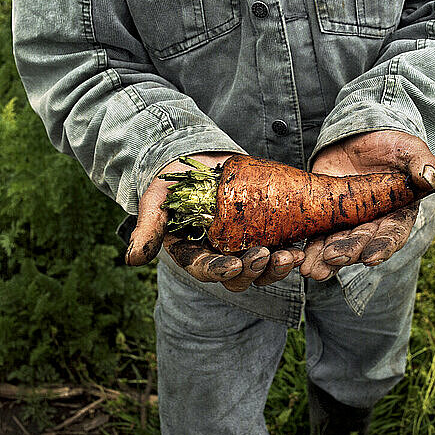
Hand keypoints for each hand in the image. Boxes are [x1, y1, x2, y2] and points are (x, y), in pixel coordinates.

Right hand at [126, 152, 304, 291]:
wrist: (197, 159)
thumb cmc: (173, 180)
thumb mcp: (157, 199)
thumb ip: (149, 227)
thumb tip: (132, 260)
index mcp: (193, 253)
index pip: (206, 269)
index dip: (220, 271)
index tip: (233, 265)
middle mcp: (220, 254)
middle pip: (239, 275)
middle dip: (254, 269)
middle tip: (267, 256)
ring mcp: (243, 244)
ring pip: (262, 267)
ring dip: (277, 265)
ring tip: (290, 254)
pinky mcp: (263, 230)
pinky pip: (278, 246)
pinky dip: (290, 248)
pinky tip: (301, 243)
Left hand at [299, 131, 434, 281]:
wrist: (358, 138)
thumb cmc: (390, 145)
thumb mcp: (408, 148)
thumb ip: (422, 161)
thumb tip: (430, 179)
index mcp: (398, 212)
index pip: (393, 234)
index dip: (382, 247)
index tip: (370, 258)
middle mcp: (374, 223)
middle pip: (362, 243)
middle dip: (349, 252)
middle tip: (334, 257)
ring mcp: (349, 222)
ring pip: (339, 245)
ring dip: (326, 259)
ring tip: (315, 269)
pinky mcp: (327, 216)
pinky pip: (318, 235)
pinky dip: (311, 249)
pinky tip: (302, 260)